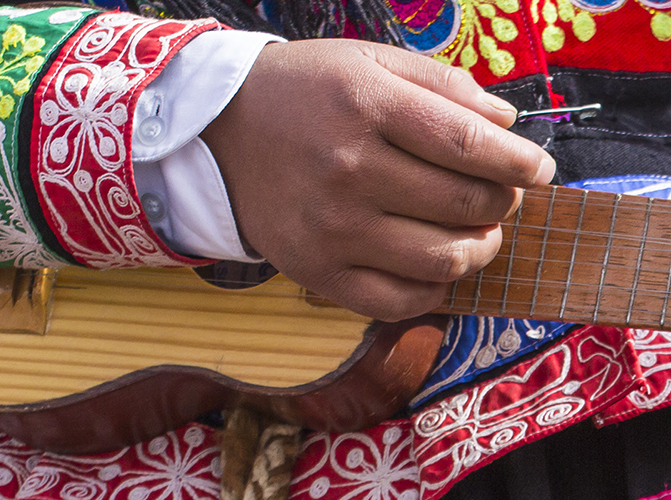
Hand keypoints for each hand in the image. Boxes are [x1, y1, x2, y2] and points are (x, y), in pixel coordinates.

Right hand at [200, 39, 554, 321]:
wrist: (225, 134)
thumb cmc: (305, 93)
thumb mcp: (368, 61)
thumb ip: (443, 84)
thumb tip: (507, 126)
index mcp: (366, 105)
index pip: (469, 146)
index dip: (519, 162)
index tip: (540, 169)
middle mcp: (348, 170)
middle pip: (464, 205)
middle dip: (503, 202)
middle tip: (502, 195)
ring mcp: (331, 229)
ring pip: (441, 260)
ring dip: (480, 250)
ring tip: (478, 233)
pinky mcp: (316, 272)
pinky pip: (397, 301)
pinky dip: (434, 290)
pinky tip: (435, 266)